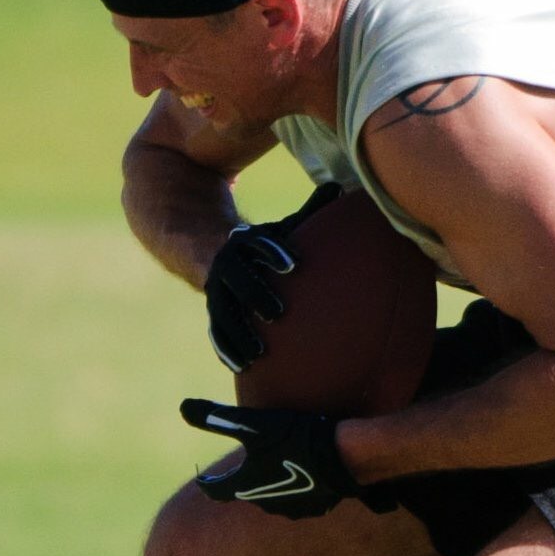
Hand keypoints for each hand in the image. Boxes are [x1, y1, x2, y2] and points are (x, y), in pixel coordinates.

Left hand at [180, 397, 392, 519]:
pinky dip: (296, 487)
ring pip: (274, 496)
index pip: (215, 490)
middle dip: (244, 478)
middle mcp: (265, 504)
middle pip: (246, 492)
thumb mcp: (253, 424)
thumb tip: (183, 407)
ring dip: (272, 482)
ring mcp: (293, 510)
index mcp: (245, 487)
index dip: (208, 483)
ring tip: (278, 463)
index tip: (204, 479)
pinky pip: (299, 499)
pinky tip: (304, 472)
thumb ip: (218, 418)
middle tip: (249, 460)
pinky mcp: (316, 508)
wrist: (345, 456)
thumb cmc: (295, 439)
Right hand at [203, 183, 343, 370]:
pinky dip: (228, 351)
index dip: (274, 252)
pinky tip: (242, 368)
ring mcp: (217, 294)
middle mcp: (227, 267)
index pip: (258, 245)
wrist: (219, 256)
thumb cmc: (266, 248)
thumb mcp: (285, 228)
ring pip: (224, 313)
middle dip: (255, 295)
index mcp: (246, 243)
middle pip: (238, 280)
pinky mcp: (215, 317)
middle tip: (278, 314)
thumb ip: (311, 212)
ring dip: (240, 333)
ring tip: (259, 354)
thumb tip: (339, 187)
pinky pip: (218, 335)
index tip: (294, 265)